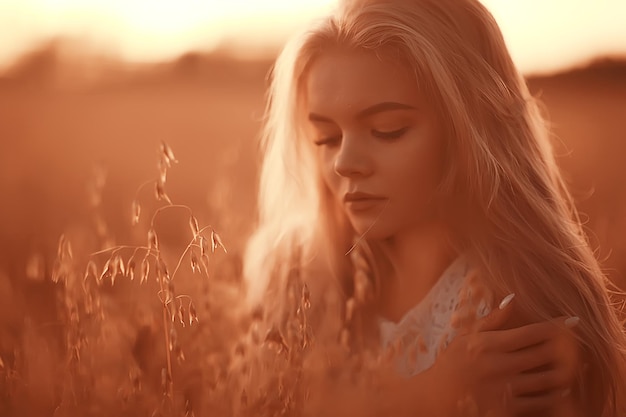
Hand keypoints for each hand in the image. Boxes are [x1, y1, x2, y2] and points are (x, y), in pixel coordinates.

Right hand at [428, 294, 580, 416]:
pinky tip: (560, 390)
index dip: (557, 327)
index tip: (574, 322)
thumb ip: (492, 320)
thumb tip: (513, 298)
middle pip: (545, 354)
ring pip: (548, 379)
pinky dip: (555, 395)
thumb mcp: (466, 338)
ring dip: (564, 372)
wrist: (435, 398)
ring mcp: (504, 389)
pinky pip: (541, 402)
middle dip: (566, 348)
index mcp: (490, 345)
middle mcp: (499, 365)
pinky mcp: (507, 410)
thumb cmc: (452, 364)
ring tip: (573, 367)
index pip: (532, 333)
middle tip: (577, 345)